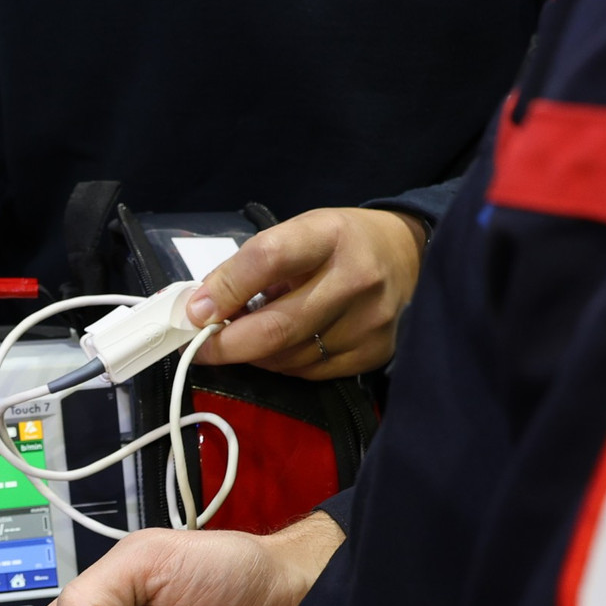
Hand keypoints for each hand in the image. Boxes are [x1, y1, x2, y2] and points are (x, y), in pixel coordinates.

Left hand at [184, 207, 425, 379]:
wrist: (411, 257)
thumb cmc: (342, 243)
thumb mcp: (300, 233)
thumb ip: (252, 266)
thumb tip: (200, 307)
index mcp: (329, 235)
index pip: (267, 259)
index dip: (225, 288)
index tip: (194, 311)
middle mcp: (355, 279)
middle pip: (276, 327)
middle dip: (226, 344)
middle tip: (197, 347)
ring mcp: (368, 323)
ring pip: (287, 357)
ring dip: (253, 355)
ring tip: (244, 339)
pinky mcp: (374, 354)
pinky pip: (309, 372)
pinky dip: (282, 364)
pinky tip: (279, 348)